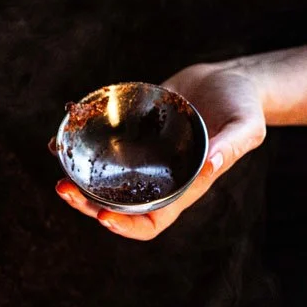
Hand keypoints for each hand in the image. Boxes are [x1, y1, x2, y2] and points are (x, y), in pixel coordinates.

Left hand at [54, 62, 266, 240]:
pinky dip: (78, 148)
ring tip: (58, 166)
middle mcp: (157, 178)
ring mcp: (142, 158)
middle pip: (116, 204)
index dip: (126, 226)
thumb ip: (232, 145)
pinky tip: (59, 140)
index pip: (151, 222)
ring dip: (77, 179)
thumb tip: (211, 164)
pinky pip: (102, 148)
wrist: (231, 80)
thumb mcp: (248, 127)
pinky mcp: (132, 135)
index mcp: (183, 188)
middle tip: (63, 188)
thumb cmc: (244, 108)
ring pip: (103, 180)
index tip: (104, 218)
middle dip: (87, 203)